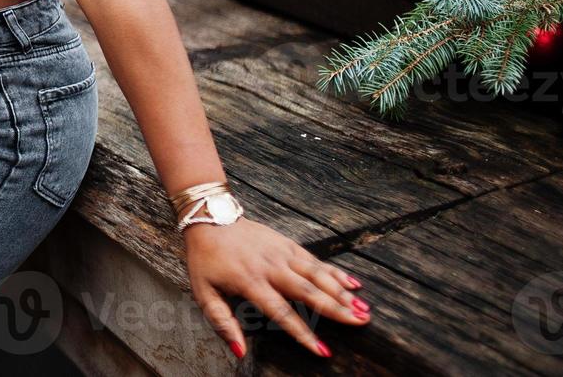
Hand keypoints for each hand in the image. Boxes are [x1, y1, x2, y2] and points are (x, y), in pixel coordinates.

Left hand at [184, 216, 369, 358]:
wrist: (209, 216)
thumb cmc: (206, 259)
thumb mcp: (203, 292)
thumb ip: (222, 323)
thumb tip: (240, 352)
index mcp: (250, 282)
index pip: (281, 312)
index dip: (302, 333)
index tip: (322, 350)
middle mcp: (271, 267)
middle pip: (308, 291)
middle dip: (335, 309)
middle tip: (360, 323)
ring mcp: (282, 253)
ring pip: (317, 274)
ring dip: (342, 292)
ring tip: (364, 309)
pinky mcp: (288, 243)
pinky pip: (315, 260)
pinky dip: (336, 272)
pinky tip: (355, 283)